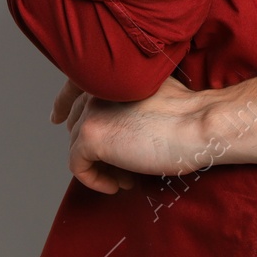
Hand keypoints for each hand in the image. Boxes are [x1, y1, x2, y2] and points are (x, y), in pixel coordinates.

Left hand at [53, 75, 214, 193]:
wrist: (199, 125)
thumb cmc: (190, 114)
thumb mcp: (155, 93)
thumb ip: (129, 99)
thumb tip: (115, 123)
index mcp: (114, 72)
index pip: (75, 86)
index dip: (63, 104)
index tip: (57, 118)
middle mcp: (98, 86)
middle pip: (76, 120)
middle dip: (93, 146)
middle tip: (121, 166)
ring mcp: (92, 110)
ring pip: (78, 146)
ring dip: (102, 165)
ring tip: (129, 176)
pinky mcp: (91, 136)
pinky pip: (78, 166)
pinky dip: (96, 180)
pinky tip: (119, 184)